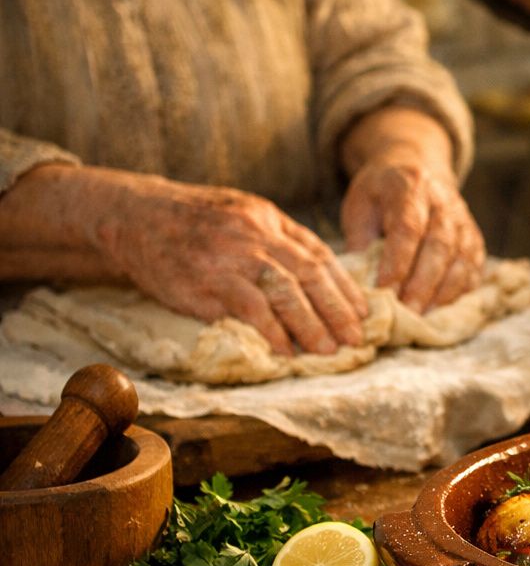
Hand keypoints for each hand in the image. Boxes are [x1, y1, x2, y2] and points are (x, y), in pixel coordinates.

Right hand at [91, 176, 367, 355]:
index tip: (362, 312)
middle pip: (309, 275)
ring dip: (310, 325)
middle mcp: (254, 236)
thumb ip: (279, 239)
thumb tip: (320, 274)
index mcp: (268, 219)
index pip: (318, 255)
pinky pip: (248, 309)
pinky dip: (271, 332)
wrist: (131, 215)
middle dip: (336, 310)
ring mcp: (230, 258)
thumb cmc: (193, 221)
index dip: (344, 287)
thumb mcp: (242, 214)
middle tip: (354, 338)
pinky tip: (284, 351)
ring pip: (284, 292)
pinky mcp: (205, 282)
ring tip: (326, 350)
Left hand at [341, 154, 485, 314]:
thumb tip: (358, 282)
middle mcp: (444, 205)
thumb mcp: (360, 205)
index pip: (408, 229)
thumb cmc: (381, 195)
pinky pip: (473, 271)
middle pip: (439, 247)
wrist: (417, 170)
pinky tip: (441, 312)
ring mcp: (464, 223)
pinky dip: (459, 294)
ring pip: (460, 261)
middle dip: (422, 284)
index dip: (397, 262)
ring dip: (442, 293)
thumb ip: (359, 239)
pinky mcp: (475, 241)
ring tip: (423, 318)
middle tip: (405, 314)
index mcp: (411, 189)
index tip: (383, 291)